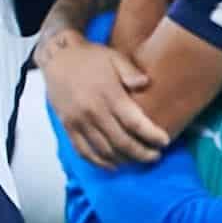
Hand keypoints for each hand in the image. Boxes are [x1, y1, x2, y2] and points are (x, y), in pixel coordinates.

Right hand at [41, 33, 169, 169]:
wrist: (57, 58)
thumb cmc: (90, 57)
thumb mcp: (114, 57)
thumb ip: (130, 72)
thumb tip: (145, 84)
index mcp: (109, 94)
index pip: (134, 123)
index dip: (151, 136)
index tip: (164, 142)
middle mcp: (93, 111)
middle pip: (122, 142)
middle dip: (142, 153)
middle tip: (155, 156)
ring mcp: (79, 121)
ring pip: (104, 150)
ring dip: (123, 160)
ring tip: (137, 161)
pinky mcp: (68, 126)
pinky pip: (83, 151)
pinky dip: (99, 162)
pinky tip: (112, 165)